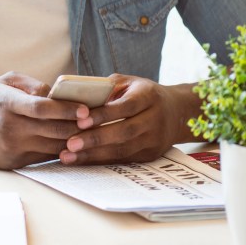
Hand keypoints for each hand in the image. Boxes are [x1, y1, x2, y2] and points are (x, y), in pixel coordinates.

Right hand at [0, 72, 91, 169]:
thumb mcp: (3, 82)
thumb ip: (31, 84)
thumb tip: (58, 93)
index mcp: (8, 102)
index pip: (44, 108)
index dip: (68, 109)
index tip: (86, 109)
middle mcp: (10, 126)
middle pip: (54, 130)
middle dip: (78, 127)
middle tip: (97, 123)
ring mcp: (12, 147)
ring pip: (53, 147)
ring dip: (73, 142)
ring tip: (89, 135)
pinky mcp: (12, 162)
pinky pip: (44, 158)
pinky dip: (59, 152)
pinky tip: (71, 146)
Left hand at [59, 75, 200, 164]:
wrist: (176, 112)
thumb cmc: (141, 93)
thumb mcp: (128, 82)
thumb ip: (106, 88)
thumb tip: (76, 97)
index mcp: (148, 96)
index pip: (125, 107)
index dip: (104, 114)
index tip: (80, 120)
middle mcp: (155, 119)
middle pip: (125, 131)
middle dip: (96, 139)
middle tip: (70, 144)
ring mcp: (155, 139)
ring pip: (124, 150)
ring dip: (94, 155)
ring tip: (68, 156)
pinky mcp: (151, 155)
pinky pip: (124, 159)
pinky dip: (101, 161)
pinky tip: (81, 160)